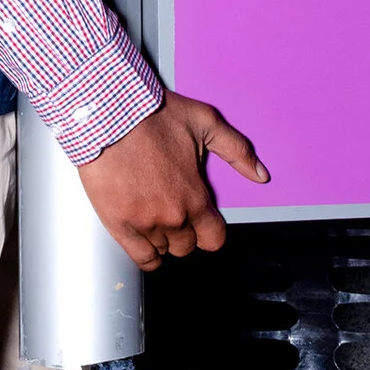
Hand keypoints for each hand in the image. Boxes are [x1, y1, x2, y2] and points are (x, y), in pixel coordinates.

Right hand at [76, 89, 268, 268]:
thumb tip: (260, 174)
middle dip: (184, 231)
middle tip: (173, 209)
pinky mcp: (118, 223)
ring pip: (163, 250)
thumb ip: (236, 150)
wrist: (108, 112)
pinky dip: (145, 254)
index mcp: (195, 197)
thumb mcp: (205, 123)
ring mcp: (144, 222)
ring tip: (153, 214)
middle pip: (186, 246)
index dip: (209, 230)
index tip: (201, 221)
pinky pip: (140, 257)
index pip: (213, 238)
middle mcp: (173, 216)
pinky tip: (144, 240)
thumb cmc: (152, 114)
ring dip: (162, 237)